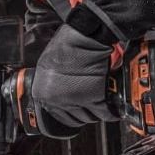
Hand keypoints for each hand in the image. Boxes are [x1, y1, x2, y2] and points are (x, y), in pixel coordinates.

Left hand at [31, 22, 121, 136]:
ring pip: (90, 117)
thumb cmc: (69, 44)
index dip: (71, 112)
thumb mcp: (49, 67)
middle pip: (75, 118)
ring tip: (100, 99)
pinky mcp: (94, 98)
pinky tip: (111, 105)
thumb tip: (61, 93)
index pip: (58, 116)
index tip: (78, 109)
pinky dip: (111, 110)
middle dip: (85, 112)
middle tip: (91, 102)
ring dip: (97, 111)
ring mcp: (75, 100)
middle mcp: (57, 100)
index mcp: (43, 94)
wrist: (85, 36)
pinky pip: (105, 112)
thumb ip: (54, 85)